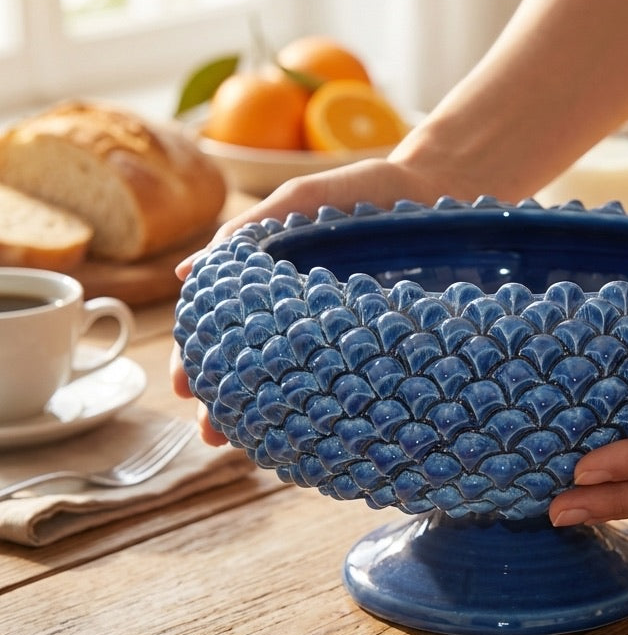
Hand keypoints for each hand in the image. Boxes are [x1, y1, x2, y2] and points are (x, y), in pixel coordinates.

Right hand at [169, 154, 447, 444]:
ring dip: (271, 415)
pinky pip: (353, 380)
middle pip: (255, 366)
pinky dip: (330, 407)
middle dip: (227, 403)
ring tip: (250, 446)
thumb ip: (250, 230)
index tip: (183, 389)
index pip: (225, 331)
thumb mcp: (302, 200)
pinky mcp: (382, 344)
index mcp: (275, 288)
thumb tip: (184, 274)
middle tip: (210, 433)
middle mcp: (304, 318)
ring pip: (299, 381)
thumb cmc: (361, 192)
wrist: (436, 188)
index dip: (200, 360)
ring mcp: (342, 335)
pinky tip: (317, 434)